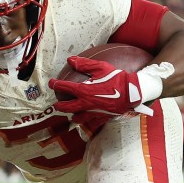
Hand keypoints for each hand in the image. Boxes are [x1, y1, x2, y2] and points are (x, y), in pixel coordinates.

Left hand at [49, 58, 173, 118]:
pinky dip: (86, 121)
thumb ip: (84, 64)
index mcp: (84, 91)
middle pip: (66, 108)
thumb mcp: (101, 67)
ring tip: (70, 114)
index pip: (64, 88)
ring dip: (72, 115)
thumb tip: (70, 60)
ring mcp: (93, 112)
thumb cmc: (117, 78)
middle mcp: (86, 104)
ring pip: (77, 118)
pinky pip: (91, 123)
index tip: (51, 83)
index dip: (55, 84)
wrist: (132, 92)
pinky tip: (86, 120)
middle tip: (56, 103)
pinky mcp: (102, 118)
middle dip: (59, 105)